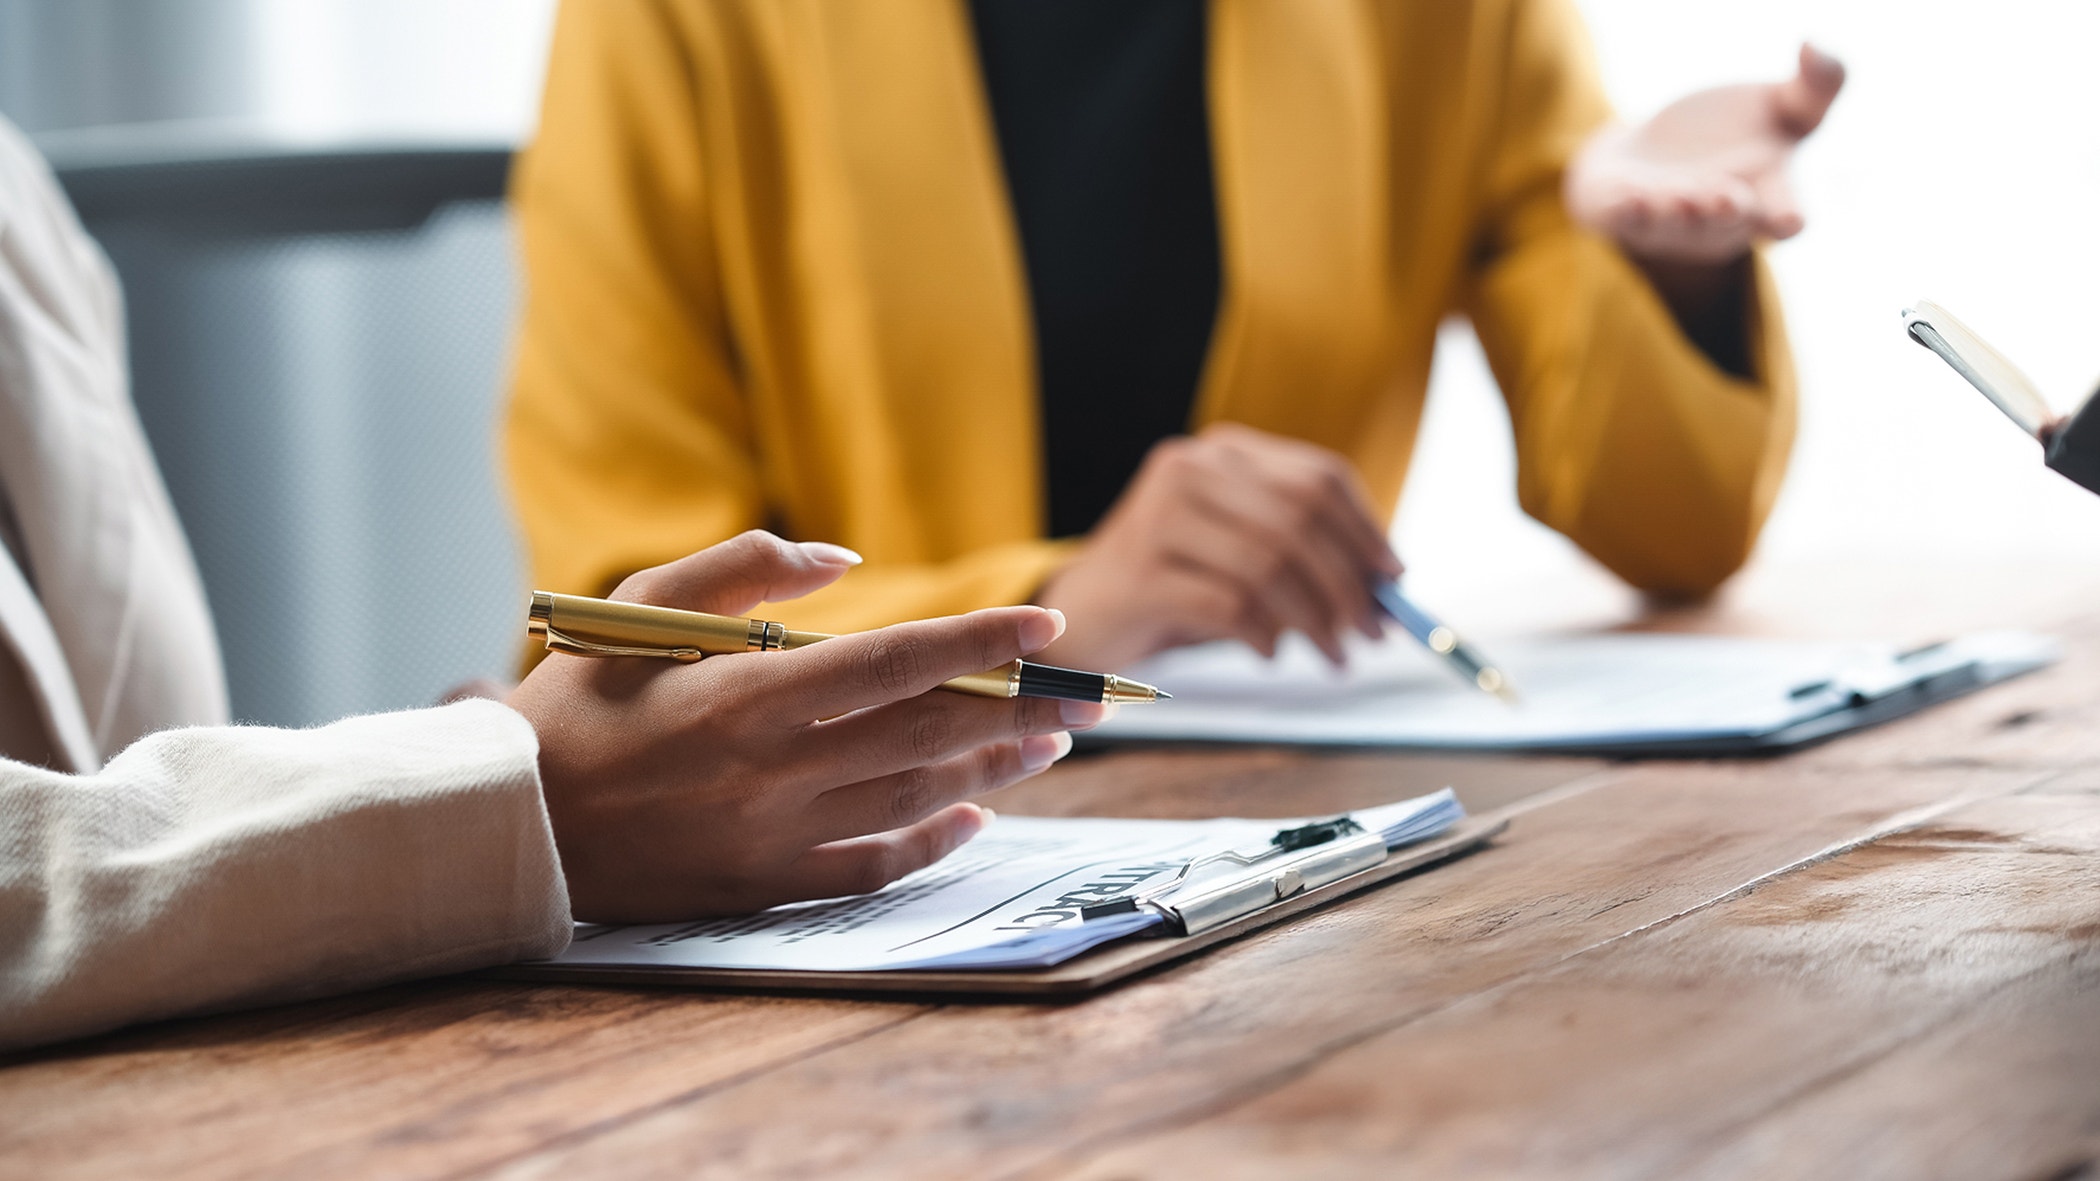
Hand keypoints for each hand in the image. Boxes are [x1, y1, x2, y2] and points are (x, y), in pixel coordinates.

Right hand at [507, 531, 1106, 921]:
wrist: (511, 823)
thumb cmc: (575, 703)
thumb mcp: (640, 607)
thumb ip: (745, 568)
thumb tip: (847, 560)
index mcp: (745, 694)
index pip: (895, 661)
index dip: (980, 644)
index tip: (1047, 629)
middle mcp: (771, 770)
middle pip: (927, 734)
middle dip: (1019, 709)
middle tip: (1086, 694)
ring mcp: (773, 837)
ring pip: (916, 799)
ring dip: (993, 768)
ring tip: (1049, 743)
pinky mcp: (765, 886)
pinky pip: (876, 867)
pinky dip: (936, 841)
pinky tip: (977, 814)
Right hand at [1035, 423, 1401, 669]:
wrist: (1082, 615)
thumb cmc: (1175, 584)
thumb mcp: (1241, 553)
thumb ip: (1303, 555)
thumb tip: (1386, 591)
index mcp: (1223, 452)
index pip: (1318, 477)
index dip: (1367, 530)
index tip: (1395, 580)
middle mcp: (1189, 470)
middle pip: (1300, 520)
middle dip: (1349, 583)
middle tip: (1372, 633)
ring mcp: (1159, 517)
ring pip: (1268, 564)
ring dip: (1314, 620)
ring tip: (1332, 655)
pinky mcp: (1140, 572)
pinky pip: (1227, 604)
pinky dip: (1262, 634)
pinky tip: (1268, 653)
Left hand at [1565, 43, 1844, 266]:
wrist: (1654, 151)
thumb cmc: (1730, 134)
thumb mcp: (1780, 107)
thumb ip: (1816, 85)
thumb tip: (1813, 44)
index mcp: (1765, 196)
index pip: (1784, 218)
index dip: (1787, 218)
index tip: (1790, 217)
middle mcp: (1718, 220)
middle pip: (1726, 223)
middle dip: (1724, 210)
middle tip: (1724, 196)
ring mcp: (1670, 224)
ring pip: (1673, 225)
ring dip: (1676, 212)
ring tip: (1679, 196)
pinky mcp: (1625, 217)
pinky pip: (1626, 221)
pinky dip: (1628, 210)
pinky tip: (1630, 196)